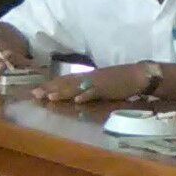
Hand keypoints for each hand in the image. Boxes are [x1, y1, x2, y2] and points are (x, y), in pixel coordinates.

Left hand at [31, 63, 148, 102]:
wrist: (140, 75)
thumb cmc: (122, 79)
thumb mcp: (102, 82)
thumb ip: (89, 87)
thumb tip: (75, 94)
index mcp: (88, 76)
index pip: (66, 79)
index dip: (52, 84)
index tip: (38, 90)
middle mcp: (90, 77)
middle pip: (67, 82)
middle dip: (51, 88)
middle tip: (35, 94)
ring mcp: (98, 82)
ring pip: (77, 87)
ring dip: (63, 91)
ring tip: (50, 96)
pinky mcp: (108, 88)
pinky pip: (95, 92)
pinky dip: (86, 96)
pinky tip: (77, 100)